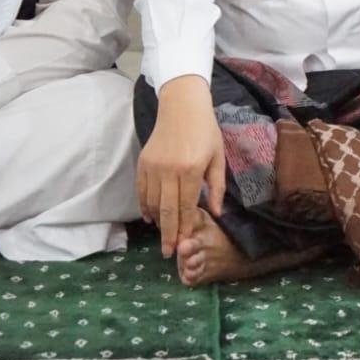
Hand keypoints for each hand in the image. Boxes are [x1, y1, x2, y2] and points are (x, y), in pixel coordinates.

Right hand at [136, 75, 225, 257]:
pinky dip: (145, 206)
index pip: (187, 206)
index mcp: (190, 170)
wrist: (182, 107)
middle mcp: (169, 171)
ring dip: (157, 222)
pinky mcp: (142, 163)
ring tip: (163, 237)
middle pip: (167, 210)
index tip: (186, 243)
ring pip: (152, 202)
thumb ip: (216, 187)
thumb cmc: (206, 132)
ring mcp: (153, 167)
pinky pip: (141, 191)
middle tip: (169, 253)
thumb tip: (216, 213)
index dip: (186, 226)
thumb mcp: (218, 157)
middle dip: (169, 234)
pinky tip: (150, 217)